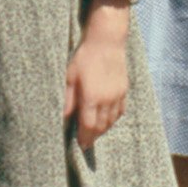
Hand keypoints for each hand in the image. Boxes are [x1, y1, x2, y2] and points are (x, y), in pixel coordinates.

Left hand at [63, 1, 129, 151]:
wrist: (107, 40)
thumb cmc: (85, 56)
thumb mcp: (70, 77)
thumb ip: (67, 100)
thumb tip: (63, 119)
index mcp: (92, 97)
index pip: (88, 126)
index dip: (84, 138)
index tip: (79, 146)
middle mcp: (107, 100)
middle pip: (101, 127)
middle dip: (92, 137)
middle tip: (85, 143)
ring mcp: (118, 96)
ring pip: (111, 121)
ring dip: (102, 130)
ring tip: (93, 133)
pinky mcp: (124, 90)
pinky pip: (120, 112)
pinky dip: (112, 119)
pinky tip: (106, 120)